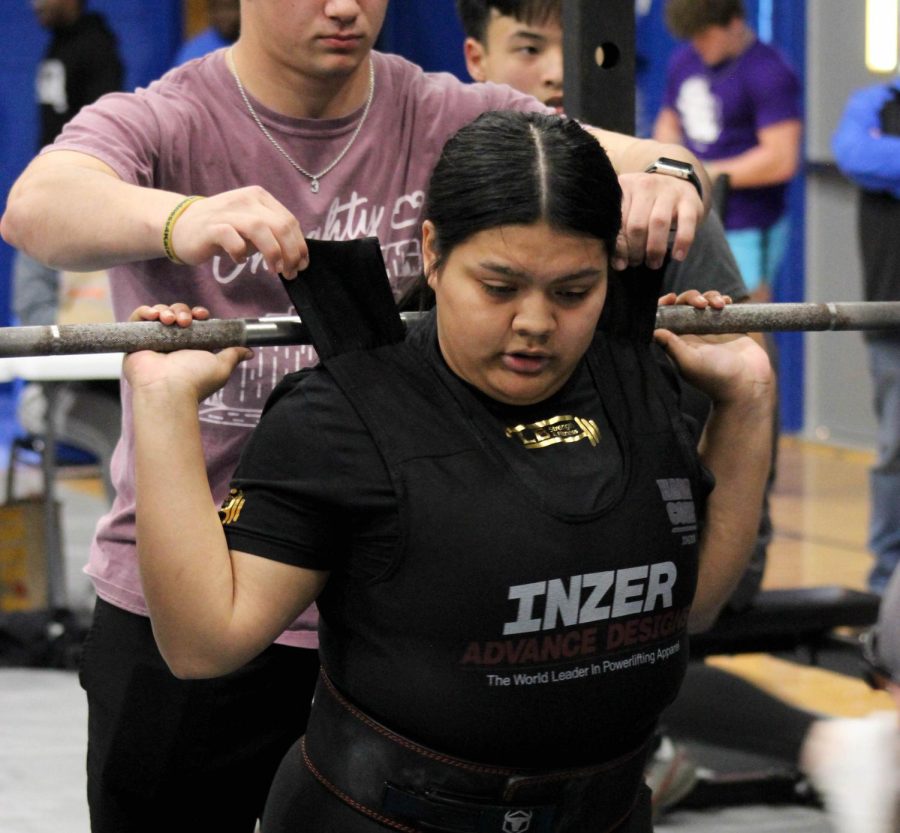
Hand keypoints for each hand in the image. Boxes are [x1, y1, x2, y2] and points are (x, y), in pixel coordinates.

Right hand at [123, 303, 252, 400]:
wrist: (168, 389)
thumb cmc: (195, 379)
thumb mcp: (222, 366)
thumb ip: (233, 355)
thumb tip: (250, 351)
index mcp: (191, 346)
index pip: (194, 321)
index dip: (198, 314)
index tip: (202, 315)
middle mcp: (172, 343)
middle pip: (177, 314)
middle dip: (183, 312)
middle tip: (186, 322)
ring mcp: (153, 341)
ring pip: (159, 314)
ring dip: (167, 311)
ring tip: (170, 321)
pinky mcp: (135, 340)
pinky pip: (137, 318)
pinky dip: (145, 311)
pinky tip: (154, 315)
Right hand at [168, 187, 307, 277]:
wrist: (181, 225)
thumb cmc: (222, 230)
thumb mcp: (251, 228)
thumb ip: (272, 235)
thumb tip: (296, 257)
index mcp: (259, 198)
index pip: (290, 221)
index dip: (300, 246)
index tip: (301, 265)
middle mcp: (245, 200)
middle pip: (280, 225)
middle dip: (291, 253)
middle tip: (290, 273)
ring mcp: (227, 212)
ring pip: (261, 229)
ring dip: (273, 253)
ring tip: (274, 270)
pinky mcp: (211, 227)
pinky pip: (233, 239)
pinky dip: (240, 253)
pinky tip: (239, 261)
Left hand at [614, 174, 702, 270]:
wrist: (675, 179)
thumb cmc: (645, 202)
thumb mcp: (629, 208)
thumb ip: (620, 230)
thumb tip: (618, 263)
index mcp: (626, 188)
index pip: (618, 221)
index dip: (619, 247)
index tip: (620, 264)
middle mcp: (646, 186)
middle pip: (637, 225)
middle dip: (635, 250)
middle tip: (637, 263)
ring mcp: (669, 191)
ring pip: (658, 223)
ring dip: (655, 249)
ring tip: (653, 263)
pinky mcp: (690, 200)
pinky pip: (686, 222)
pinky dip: (682, 241)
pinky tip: (678, 256)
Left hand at [654, 290, 772, 404]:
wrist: (747, 385)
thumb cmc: (715, 378)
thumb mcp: (689, 363)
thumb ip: (671, 346)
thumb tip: (653, 330)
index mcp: (678, 342)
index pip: (665, 318)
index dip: (665, 305)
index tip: (671, 298)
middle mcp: (692, 334)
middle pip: (684, 306)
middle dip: (691, 297)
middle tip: (701, 303)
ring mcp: (711, 329)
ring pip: (704, 302)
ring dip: (710, 296)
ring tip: (719, 305)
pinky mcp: (729, 326)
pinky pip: (723, 306)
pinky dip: (723, 299)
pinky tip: (727, 303)